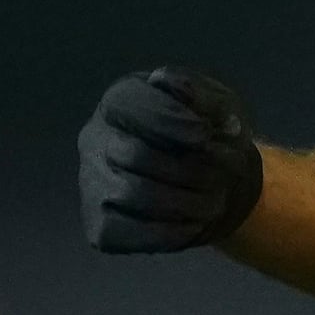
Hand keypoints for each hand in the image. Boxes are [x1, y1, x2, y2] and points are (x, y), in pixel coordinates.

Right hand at [78, 67, 263, 252]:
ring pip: (132, 195)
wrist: (211, 180)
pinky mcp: (99, 225)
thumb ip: (198, 93)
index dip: (173, 122)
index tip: (206, 135)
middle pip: (137, 155)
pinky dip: (169, 232)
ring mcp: (92, 183)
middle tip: (222, 178)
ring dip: (185, 202)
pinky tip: (193, 224)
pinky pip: (127, 233)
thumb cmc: (210, 134)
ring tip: (215, 203)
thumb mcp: (218, 104)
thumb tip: (165, 81)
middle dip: (189, 169)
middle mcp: (95, 138)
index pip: (133, 106)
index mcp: (121, 100)